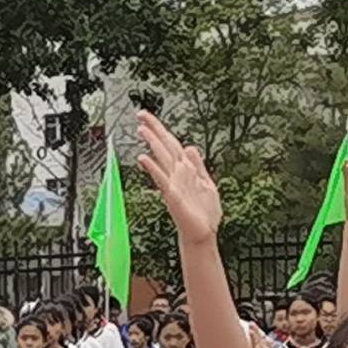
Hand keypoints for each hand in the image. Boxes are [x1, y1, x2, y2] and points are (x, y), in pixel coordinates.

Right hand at [135, 112, 222, 240]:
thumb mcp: (207, 182)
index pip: (171, 143)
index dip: (161, 129)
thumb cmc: (204, 212)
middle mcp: (177, 173)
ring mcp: (173, 183)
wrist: (204, 232)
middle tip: (140, 115)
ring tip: (141, 129)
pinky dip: (153, 168)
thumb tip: (191, 147)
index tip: (149, 117)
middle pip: (164, 146)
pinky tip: (144, 159)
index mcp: (185, 169)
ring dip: (152, 143)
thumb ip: (198, 165)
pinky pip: (161, 178)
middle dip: (153, 129)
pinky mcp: (172, 195)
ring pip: (162, 158)